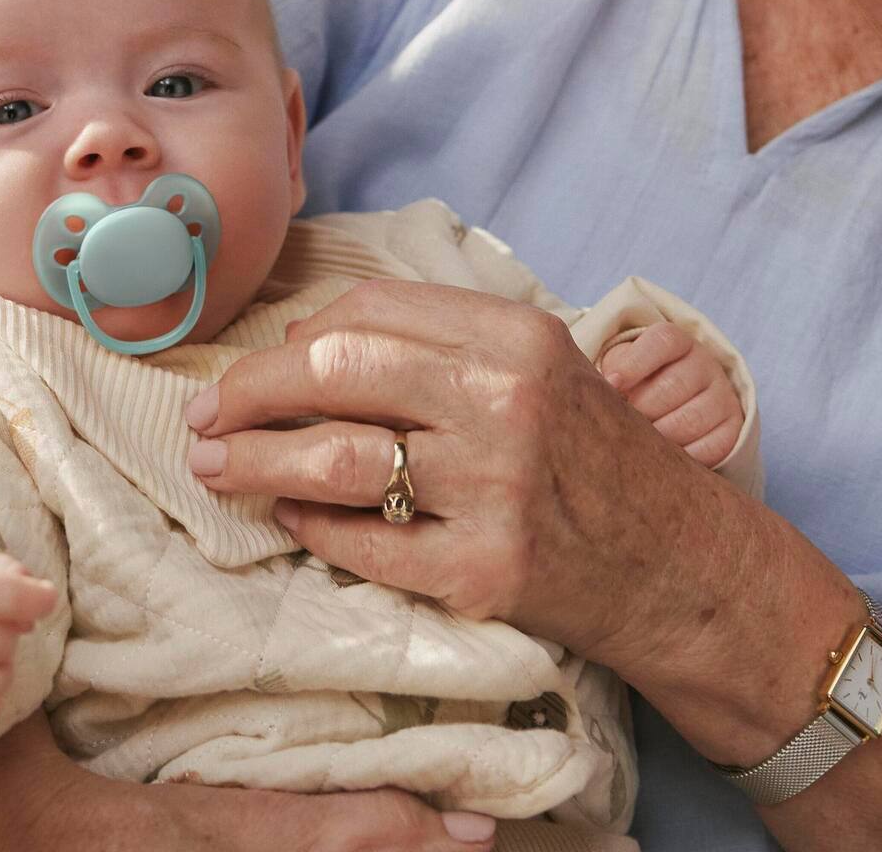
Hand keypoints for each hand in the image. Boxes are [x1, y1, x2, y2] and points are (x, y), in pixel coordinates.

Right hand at [0, 708, 495, 851]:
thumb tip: (25, 594)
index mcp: (65, 824)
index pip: (211, 837)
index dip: (315, 834)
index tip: (416, 821)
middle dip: (364, 848)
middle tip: (474, 830)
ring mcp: (126, 850)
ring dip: (347, 840)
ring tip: (451, 827)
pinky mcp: (139, 832)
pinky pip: (230, 839)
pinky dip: (302, 829)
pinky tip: (373, 813)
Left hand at [185, 279, 733, 677]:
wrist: (677, 561)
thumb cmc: (592, 453)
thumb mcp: (535, 366)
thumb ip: (435, 342)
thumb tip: (302, 340)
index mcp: (512, 334)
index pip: (366, 310)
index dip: (292, 336)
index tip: (254, 364)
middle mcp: (502, 400)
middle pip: (335, 369)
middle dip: (248, 390)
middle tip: (204, 416)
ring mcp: (492, 488)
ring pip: (333, 458)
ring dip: (253, 460)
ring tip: (212, 465)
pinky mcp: (481, 571)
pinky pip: (362, 540)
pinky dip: (309, 525)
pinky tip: (289, 515)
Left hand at [599, 322, 743, 466]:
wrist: (677, 405)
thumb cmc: (638, 384)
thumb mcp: (624, 367)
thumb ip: (613, 371)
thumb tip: (597, 388)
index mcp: (678, 342)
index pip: (662, 342)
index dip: (635, 362)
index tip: (611, 383)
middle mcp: (706, 364)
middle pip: (673, 385)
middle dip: (641, 408)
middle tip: (621, 423)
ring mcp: (723, 397)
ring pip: (690, 419)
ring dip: (659, 435)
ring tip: (638, 442)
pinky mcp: (733, 430)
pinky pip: (710, 448)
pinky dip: (684, 457)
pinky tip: (664, 457)